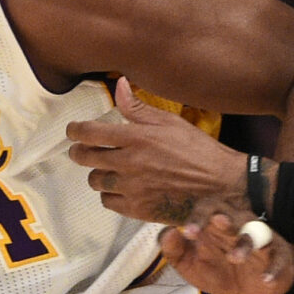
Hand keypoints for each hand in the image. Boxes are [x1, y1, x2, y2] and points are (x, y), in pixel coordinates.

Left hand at [66, 79, 249, 224]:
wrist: (220, 184)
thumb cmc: (199, 150)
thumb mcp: (170, 122)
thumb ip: (139, 107)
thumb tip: (120, 85)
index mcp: (137, 137)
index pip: (90, 132)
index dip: (75, 131)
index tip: (72, 131)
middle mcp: (129, 162)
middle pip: (85, 158)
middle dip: (78, 152)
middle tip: (81, 151)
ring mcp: (132, 187)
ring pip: (96, 181)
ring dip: (98, 174)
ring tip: (106, 169)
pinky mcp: (138, 209)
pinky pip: (109, 202)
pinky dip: (110, 195)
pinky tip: (120, 188)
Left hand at [160, 213, 293, 293]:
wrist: (252, 287)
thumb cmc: (218, 268)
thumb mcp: (191, 264)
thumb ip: (175, 250)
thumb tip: (169, 233)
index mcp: (216, 223)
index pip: (208, 209)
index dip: (198, 217)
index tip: (188, 232)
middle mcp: (239, 226)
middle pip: (234, 216)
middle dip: (225, 220)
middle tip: (217, 221)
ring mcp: (260, 240)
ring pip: (256, 236)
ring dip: (245, 245)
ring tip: (235, 258)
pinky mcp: (278, 257)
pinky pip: (278, 259)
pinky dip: (273, 269)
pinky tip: (265, 278)